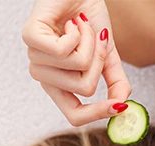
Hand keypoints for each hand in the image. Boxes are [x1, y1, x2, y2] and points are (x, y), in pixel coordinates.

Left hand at [23, 0, 130, 125]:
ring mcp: (35, 58)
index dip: (98, 114)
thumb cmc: (89, 21)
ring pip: (77, 67)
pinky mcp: (30, 38)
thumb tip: (124, 106)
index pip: (75, 115)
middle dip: (99, 63)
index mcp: (61, 85)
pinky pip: (63, 50)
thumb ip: (116, 83)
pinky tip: (73, 22)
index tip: (120, 108)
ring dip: (88, 43)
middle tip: (96, 42)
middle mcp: (45, 75)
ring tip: (82, 27)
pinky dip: (78, 33)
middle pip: (84, 89)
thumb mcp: (109, 57)